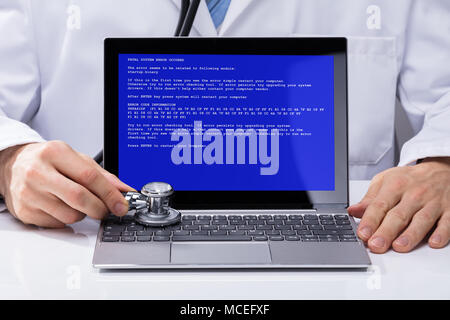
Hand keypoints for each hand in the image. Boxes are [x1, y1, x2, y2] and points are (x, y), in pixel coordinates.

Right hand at [0, 141, 134, 227]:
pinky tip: (60, 206)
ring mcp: (29, 193)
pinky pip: (57, 224)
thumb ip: (103, 175)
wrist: (14, 164)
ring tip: (76, 202)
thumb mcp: (76, 159)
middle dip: (99, 208)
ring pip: (70, 215)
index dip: (110, 194)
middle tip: (106, 210)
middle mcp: (38, 171)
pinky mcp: (24, 212)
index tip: (122, 205)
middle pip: (79, 198)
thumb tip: (125, 191)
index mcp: (56, 153)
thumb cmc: (49, 161)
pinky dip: (66, 219)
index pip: (90, 177)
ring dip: (82, 214)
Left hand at [348, 157, 449, 252]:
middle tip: (376, 245)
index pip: (379, 205)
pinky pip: (446, 222)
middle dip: (386, 232)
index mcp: (395, 186)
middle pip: (398, 215)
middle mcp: (414, 194)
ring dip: (410, 235)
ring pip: (421, 220)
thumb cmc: (409, 179)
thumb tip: (353, 211)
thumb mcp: (385, 181)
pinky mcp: (449, 210)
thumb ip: (370, 198)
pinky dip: (441, 233)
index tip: (363, 234)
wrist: (440, 170)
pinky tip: (433, 242)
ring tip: (399, 246)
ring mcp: (433, 202)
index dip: (370, 221)